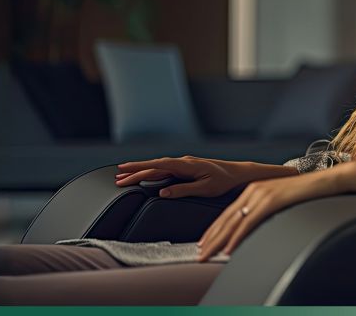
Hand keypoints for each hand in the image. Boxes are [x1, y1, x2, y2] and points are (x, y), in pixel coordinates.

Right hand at [114, 155, 254, 198]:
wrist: (237, 174)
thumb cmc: (224, 182)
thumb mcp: (205, 189)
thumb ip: (183, 190)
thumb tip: (163, 193)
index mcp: (186, 165)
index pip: (158, 165)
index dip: (139, 167)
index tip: (123, 169)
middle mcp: (183, 162)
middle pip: (154, 167)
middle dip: (135, 172)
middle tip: (117, 178)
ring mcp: (184, 164)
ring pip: (158, 168)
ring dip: (141, 172)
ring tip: (124, 177)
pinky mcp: (186, 168)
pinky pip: (165, 170)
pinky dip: (152, 172)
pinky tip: (145, 176)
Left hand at [196, 163, 351, 261]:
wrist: (327, 181)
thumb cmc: (308, 193)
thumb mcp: (282, 200)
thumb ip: (268, 210)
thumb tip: (258, 227)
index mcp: (254, 190)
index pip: (228, 213)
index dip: (215, 230)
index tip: (204, 243)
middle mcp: (253, 191)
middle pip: (226, 218)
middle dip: (211, 238)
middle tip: (199, 254)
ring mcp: (261, 195)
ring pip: (233, 222)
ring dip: (218, 241)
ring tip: (207, 255)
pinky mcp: (271, 200)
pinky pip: (249, 222)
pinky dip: (237, 237)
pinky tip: (228, 248)